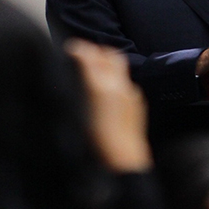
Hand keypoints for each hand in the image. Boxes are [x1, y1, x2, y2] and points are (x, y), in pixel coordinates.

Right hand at [65, 38, 152, 172]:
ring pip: (119, 66)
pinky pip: (126, 82)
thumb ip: (79, 88)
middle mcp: (118, 85)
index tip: (71, 48)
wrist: (123, 160)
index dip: (78, 48)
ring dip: (107, 62)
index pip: (89, 55)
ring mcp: (130, 92)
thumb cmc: (95, 143)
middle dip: (96, 50)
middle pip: (109, 54)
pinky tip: (108, 90)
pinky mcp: (137, 101)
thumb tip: (76, 73)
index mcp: (100, 87)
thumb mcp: (78, 112)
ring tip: (95, 68)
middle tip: (84, 54)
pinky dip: (116, 79)